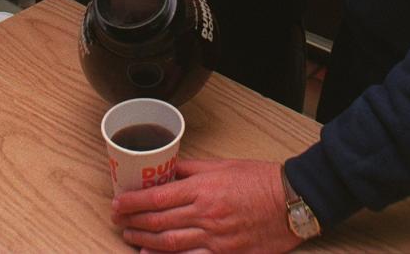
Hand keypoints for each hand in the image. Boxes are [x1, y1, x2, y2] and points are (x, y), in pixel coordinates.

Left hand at [111, 158, 299, 252]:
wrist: (292, 201)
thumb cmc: (261, 180)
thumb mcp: (225, 165)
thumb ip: (194, 168)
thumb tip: (168, 168)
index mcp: (204, 188)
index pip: (158, 197)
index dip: (133, 202)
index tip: (118, 202)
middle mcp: (206, 214)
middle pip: (158, 222)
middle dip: (132, 221)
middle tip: (117, 219)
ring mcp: (214, 238)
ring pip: (168, 244)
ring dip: (143, 241)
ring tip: (128, 237)